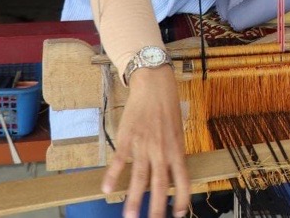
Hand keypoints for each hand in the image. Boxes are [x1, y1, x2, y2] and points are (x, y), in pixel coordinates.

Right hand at [102, 66, 189, 217]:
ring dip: (134, 199)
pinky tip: (107, 189)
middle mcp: (162, 150)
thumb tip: (172, 174)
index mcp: (177, 149)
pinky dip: (112, 175)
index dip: (181, 199)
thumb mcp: (178, 131)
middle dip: (156, 208)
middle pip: (160, 184)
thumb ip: (174, 153)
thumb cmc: (168, 108)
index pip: (183, 180)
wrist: (154, 84)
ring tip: (129, 216)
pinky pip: (119, 160)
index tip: (179, 214)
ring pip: (139, 177)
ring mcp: (144, 145)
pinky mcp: (127, 138)